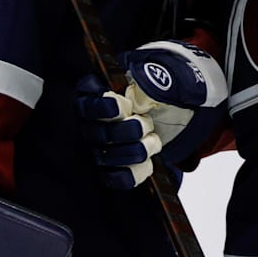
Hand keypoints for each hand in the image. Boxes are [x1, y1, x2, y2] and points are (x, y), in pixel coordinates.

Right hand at [75, 41, 227, 188]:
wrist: (170, 113)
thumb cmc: (158, 92)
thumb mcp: (158, 78)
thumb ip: (152, 79)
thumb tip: (147, 87)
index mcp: (95, 95)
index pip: (87, 103)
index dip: (101, 107)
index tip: (122, 106)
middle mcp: (92, 123)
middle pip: (98, 134)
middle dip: (127, 130)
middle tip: (146, 123)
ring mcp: (100, 147)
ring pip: (107, 157)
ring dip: (136, 150)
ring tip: (153, 139)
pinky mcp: (113, 168)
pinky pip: (115, 177)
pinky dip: (134, 173)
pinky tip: (148, 163)